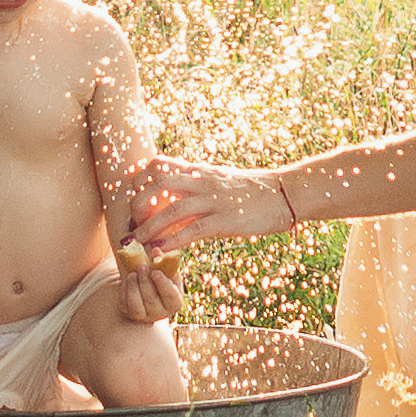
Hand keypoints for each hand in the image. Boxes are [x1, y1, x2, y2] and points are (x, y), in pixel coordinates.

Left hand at [108, 240, 184, 325]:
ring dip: (133, 286)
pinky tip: (128, 279)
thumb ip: (163, 260)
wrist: (145, 284)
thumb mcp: (165, 269)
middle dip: (145, 281)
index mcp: (174, 302)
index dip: (162, 284)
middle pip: (151, 300)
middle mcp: (161, 313)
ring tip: (132, 273)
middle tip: (141, 265)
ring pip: (136, 305)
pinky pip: (125, 304)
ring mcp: (144, 316)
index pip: (170, 296)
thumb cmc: (159, 275)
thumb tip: (156, 250)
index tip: (155, 272)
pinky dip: (124, 291)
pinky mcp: (129, 314)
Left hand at [134, 156, 299, 247]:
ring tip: (136, 242)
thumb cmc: (253, 191)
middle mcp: (203, 181)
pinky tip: (160, 252)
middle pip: (159, 184)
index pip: (160, 164)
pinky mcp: (225, 219)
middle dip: (139, 203)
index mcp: (200, 171)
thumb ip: (199, 185)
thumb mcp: (221, 180)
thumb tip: (178, 196)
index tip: (131, 194)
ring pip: (172, 210)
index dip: (140, 178)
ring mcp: (214, 200)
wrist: (284, 194)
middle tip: (132, 221)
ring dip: (150, 227)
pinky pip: (193, 230)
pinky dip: (172, 241)